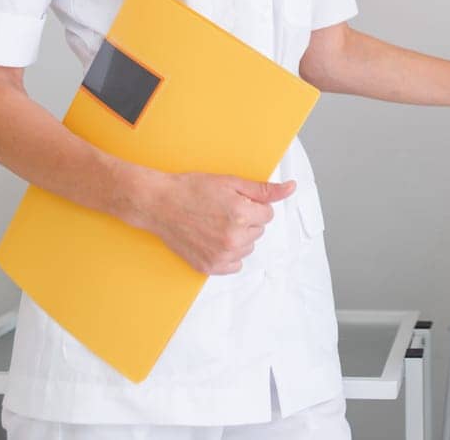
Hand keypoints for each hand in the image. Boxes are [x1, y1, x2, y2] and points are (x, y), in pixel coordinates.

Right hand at [128, 170, 295, 274]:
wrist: (159, 204)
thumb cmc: (192, 189)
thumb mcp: (231, 182)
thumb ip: (264, 189)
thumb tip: (291, 188)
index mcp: (242, 215)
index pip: (268, 215)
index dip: (253, 206)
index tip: (236, 201)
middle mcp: (234, 239)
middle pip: (259, 231)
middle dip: (247, 220)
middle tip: (222, 210)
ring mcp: (221, 256)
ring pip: (248, 247)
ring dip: (238, 237)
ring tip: (215, 223)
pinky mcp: (209, 267)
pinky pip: (235, 265)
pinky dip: (228, 255)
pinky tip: (213, 240)